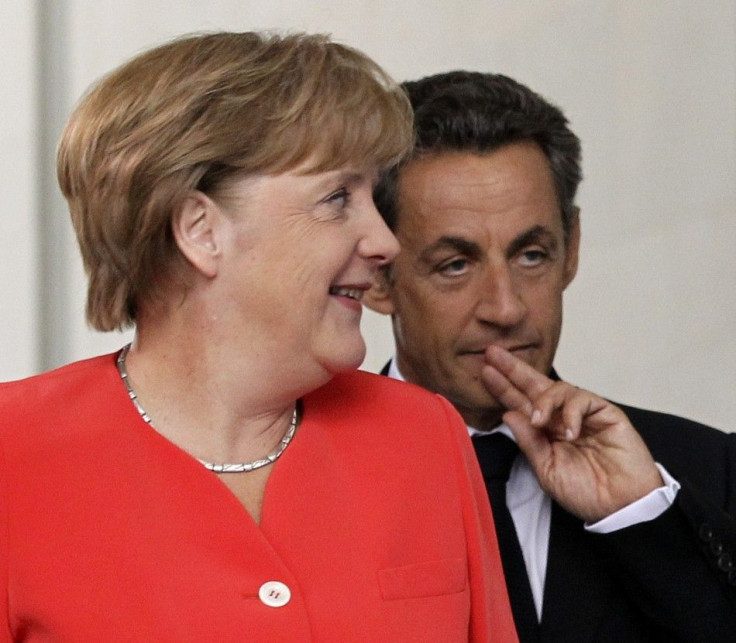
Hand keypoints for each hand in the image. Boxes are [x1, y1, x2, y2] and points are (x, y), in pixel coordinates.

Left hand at [482, 346, 662, 522]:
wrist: (621, 507)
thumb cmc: (586, 492)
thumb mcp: (546, 470)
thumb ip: (529, 442)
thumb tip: (508, 414)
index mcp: (545, 432)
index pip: (521, 404)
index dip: (504, 388)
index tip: (485, 372)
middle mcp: (562, 418)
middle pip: (536, 386)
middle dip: (514, 369)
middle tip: (493, 354)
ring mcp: (584, 414)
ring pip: (559, 389)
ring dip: (544, 400)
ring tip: (538, 420)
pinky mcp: (606, 413)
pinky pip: (584, 399)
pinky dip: (573, 413)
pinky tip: (570, 432)